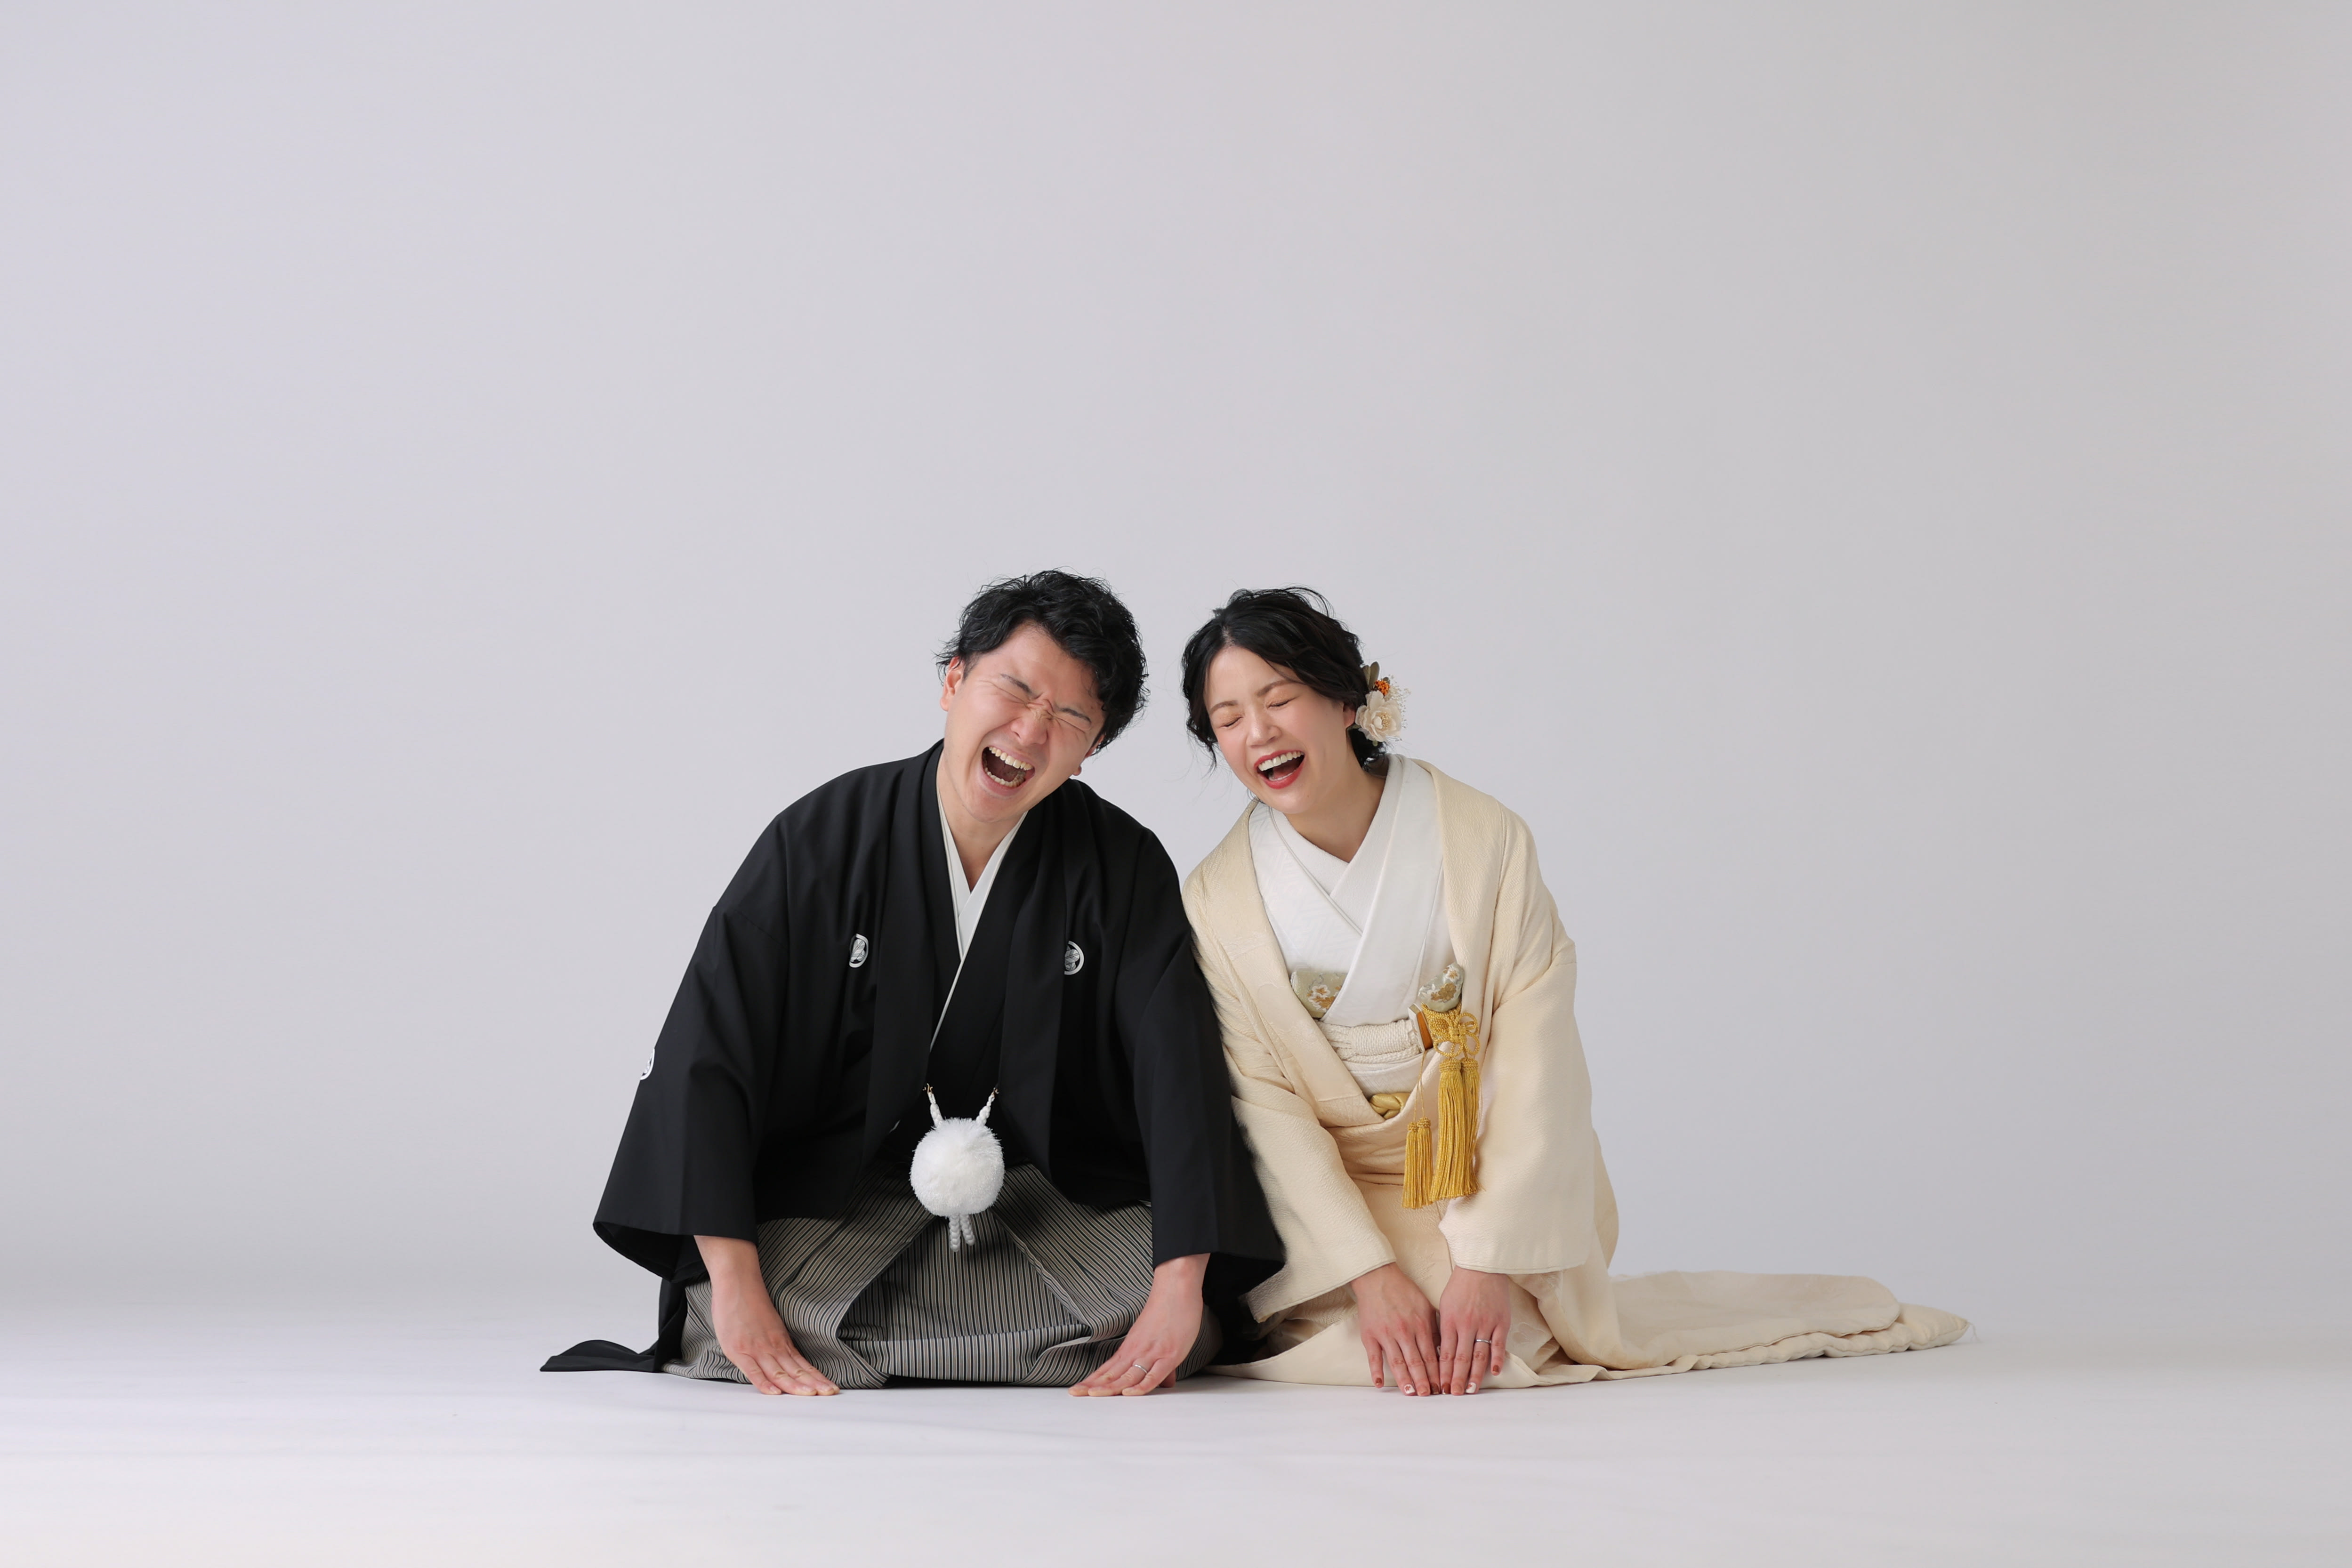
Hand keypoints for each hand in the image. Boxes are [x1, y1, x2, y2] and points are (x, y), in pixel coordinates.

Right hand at [695, 1235, 838, 1395]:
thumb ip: (776, 1342)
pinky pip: (753, 1371)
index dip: (817, 1377)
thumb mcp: (770, 1324)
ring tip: (811, 1396)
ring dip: (795, 1386)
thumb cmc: (751, 1303)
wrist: (738, 1281)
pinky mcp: (739, 1350)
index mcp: (781, 1341)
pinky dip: (764, 1383)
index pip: (803, 1364)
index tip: (831, 1387)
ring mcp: (757, 1349)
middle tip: (830, 1393)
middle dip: (813, 1384)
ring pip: (779, 1372)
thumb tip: (784, 1358)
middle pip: (796, 1370)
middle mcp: (773, 1347)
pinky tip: (774, 1393)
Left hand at [1074, 1253, 1206, 1395]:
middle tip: (1075, 1394)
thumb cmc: (1168, 1309)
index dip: (1092, 1380)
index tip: (1077, 1389)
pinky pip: (1153, 1375)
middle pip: (1112, 1374)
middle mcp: (1137, 1351)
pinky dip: (1141, 1386)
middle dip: (1094, 1385)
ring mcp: (1151, 1353)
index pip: (1107, 1368)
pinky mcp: (1168, 1355)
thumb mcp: (1157, 1337)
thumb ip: (1159, 1363)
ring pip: (1127, 1376)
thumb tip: (1165, 1381)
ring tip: (1093, 1396)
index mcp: (1131, 1347)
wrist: (1176, 1286)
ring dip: (1110, 1387)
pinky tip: (1129, 1393)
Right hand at [1350, 1262, 1438, 1394]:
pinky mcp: (1370, 1335)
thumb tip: (1442, 1350)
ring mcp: (1386, 1334)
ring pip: (1397, 1362)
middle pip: (1416, 1362)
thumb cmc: (1404, 1291)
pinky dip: (1375, 1371)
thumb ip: (1434, 1328)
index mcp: (1420, 1325)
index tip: (1441, 1387)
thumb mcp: (1425, 1306)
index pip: (1431, 1355)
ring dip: (1404, 1380)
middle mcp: (1404, 1331)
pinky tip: (1379, 1384)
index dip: (1436, 1373)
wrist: (1378, 1278)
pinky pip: (1373, 1357)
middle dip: (1423, 1381)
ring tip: (1410, 1393)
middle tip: (1428, 1395)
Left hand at [1436, 1266, 1510, 1394]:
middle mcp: (1467, 1325)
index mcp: (1450, 1321)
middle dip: (1457, 1379)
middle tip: (1454, 1394)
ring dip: (1475, 1375)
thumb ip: (1444, 1328)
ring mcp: (1485, 1324)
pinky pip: (1498, 1344)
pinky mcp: (1501, 1322)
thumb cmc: (1460, 1286)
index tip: (1441, 1387)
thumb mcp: (1444, 1305)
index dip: (1444, 1372)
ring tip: (1471, 1390)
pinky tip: (1494, 1372)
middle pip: (1461, 1358)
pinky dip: (1496, 1359)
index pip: (1446, 1353)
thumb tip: (1441, 1352)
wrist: (1482, 1267)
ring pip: (1479, 1355)